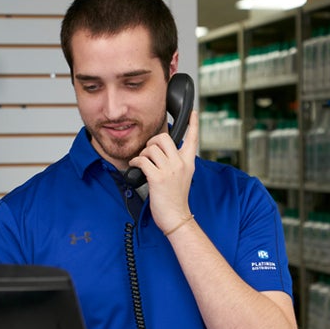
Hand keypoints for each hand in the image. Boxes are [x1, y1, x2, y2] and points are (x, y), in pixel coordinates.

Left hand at [128, 111, 198, 233]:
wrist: (176, 216)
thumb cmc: (176, 199)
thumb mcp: (182, 177)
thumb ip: (177, 163)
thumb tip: (162, 152)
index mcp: (188, 162)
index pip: (193, 139)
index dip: (193, 124)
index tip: (193, 112)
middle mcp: (180, 163)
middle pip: (164, 138)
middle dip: (151, 141)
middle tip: (149, 151)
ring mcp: (170, 170)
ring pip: (151, 148)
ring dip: (143, 153)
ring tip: (142, 162)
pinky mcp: (158, 178)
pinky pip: (143, 160)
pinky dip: (136, 161)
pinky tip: (136, 166)